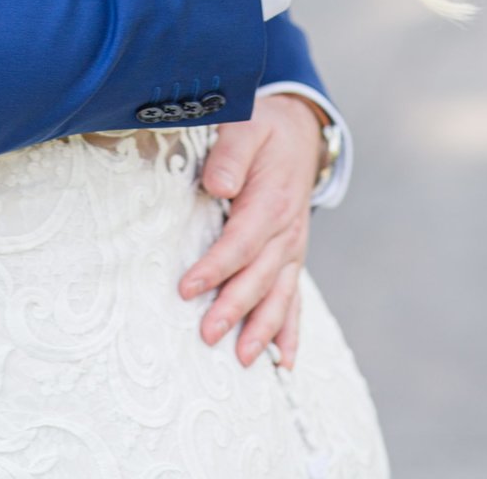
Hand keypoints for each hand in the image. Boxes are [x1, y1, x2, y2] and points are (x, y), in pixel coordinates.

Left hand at [180, 92, 322, 368]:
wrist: (299, 132)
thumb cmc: (264, 129)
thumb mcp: (246, 125)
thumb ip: (232, 152)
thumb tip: (220, 186)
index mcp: (271, 200)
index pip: (241, 242)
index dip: (215, 267)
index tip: (186, 288)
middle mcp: (287, 230)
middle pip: (259, 276)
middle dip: (235, 309)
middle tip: (207, 336)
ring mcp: (293, 247)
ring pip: (280, 294)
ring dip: (263, 329)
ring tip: (243, 359)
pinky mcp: (292, 256)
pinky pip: (295, 297)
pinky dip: (291, 330)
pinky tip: (284, 361)